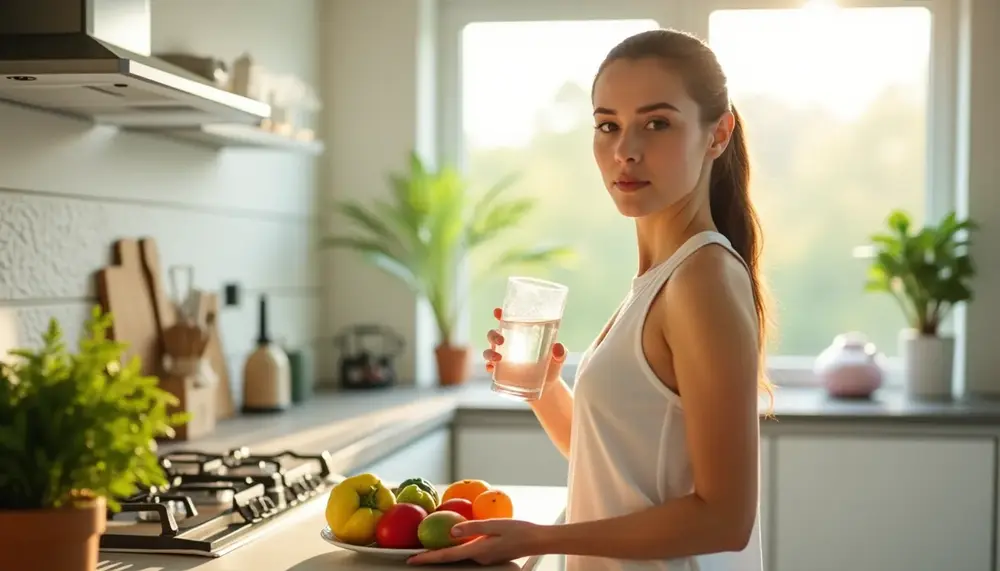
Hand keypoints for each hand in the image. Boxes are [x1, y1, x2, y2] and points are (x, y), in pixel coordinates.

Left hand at [406, 518, 544, 565]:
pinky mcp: (490, 556)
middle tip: (414, 556)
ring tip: (429, 549)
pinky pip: (470, 553)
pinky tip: (456, 542)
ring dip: (445, 553)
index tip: (412, 560)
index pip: (447, 556)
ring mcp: (485, 559)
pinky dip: (459, 549)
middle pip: (451, 558)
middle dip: (432, 557)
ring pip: (460, 555)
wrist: (537, 541)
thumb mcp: (494, 525)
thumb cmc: (518, 531)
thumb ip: (472, 527)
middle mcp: (479, 558)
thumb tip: (452, 530)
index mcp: (477, 550)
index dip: (428, 558)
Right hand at [484, 308, 566, 382]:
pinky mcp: (501, 372)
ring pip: (489, 350)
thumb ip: (560, 352)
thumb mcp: (558, 358)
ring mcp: (504, 358)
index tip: (497, 311)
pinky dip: (488, 366)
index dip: (500, 315)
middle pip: (494, 334)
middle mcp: (509, 344)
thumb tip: (557, 348)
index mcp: (522, 335)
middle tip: (501, 340)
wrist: (547, 388)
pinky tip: (491, 368)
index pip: (508, 322)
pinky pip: (490, 367)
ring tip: (498, 358)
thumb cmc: (552, 367)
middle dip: (493, 335)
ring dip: (489, 352)